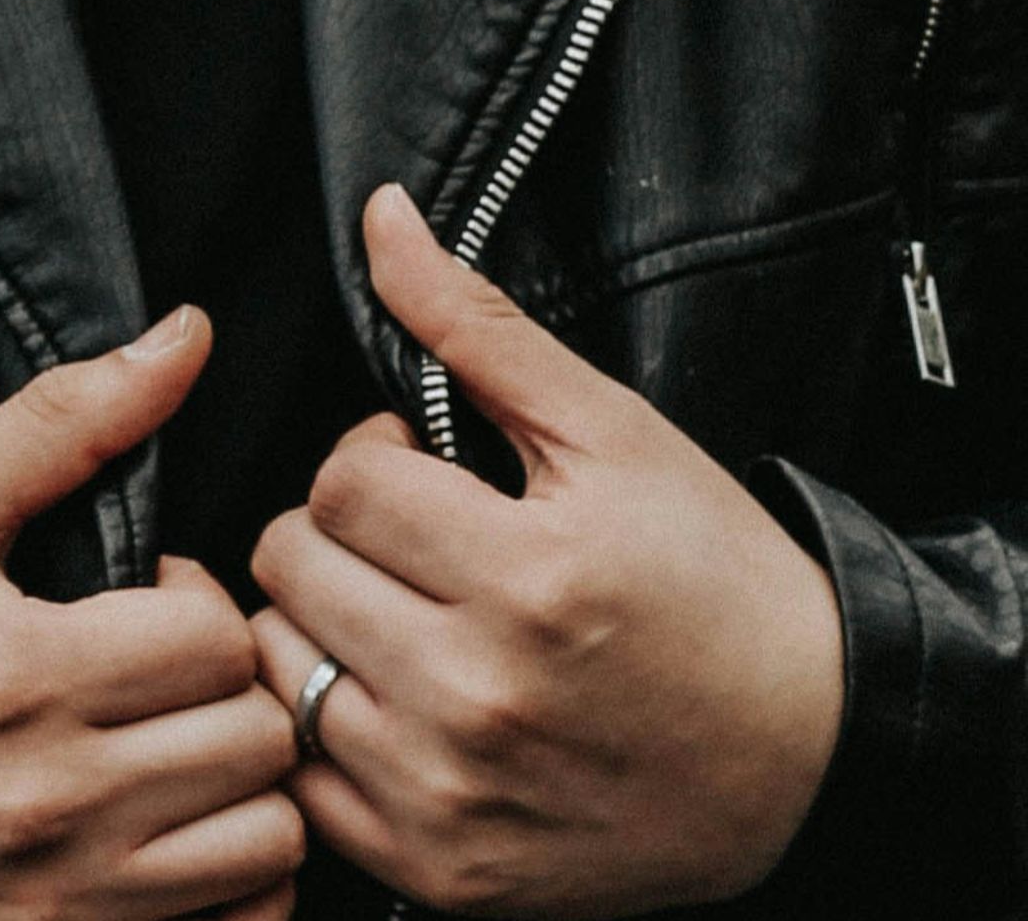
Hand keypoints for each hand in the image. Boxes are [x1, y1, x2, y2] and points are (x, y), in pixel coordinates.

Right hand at [0, 306, 302, 920]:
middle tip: (163, 674)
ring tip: (174, 752)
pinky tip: (174, 837)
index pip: (218, 635)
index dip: (196, 599)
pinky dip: (228, 884)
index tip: (139, 600)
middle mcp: (49, 801)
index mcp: (20, 674)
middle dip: (229, 688)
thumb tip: (187, 333)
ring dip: (240, 787)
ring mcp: (55, 902)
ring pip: (265, 845)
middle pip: (257, 739)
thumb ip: (62, 421)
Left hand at [250, 186, 844, 918]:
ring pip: (274, 665)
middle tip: (411, 543)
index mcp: (531, 574)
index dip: (374, 461)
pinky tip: (394, 699)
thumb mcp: (614, 435)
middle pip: (290, 567)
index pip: (340, 482)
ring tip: (397, 615)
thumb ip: (478, 326)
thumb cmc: (711, 583)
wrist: (799, 756)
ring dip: (316, 625)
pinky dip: (323, 727)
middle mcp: (480, 692)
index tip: (424, 476)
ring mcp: (450, 791)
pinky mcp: (435, 866)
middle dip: (334, 534)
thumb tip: (382, 218)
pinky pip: (299, 774)